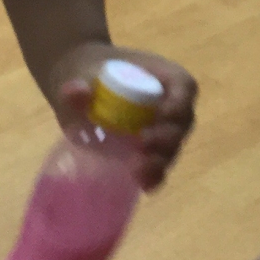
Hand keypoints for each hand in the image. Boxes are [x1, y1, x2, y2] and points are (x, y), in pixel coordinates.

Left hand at [53, 40, 197, 189]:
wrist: (80, 89)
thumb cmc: (87, 74)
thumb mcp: (79, 74)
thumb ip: (76, 84)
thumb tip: (77, 92)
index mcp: (163, 76)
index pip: (184, 85)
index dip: (179, 102)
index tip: (162, 115)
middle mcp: (170, 103)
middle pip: (183, 121)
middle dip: (168, 136)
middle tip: (144, 145)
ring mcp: (161, 129)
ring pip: (174, 146)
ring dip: (162, 160)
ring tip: (140, 170)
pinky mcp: (150, 150)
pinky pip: (160, 163)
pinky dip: (155, 175)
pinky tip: (144, 185)